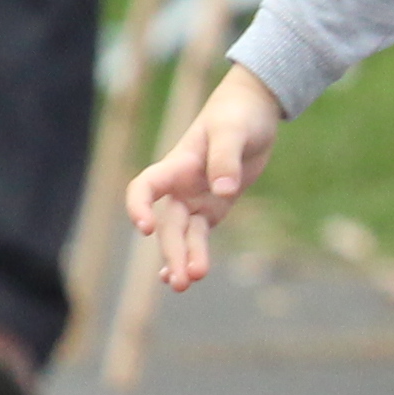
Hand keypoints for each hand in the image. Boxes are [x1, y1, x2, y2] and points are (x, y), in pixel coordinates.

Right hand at [123, 67, 292, 292]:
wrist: (254, 109)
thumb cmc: (238, 114)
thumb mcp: (233, 131)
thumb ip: (226, 159)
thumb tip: (223, 191)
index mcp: (177, 164)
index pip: (146, 186)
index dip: (139, 206)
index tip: (145, 228)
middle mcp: (181, 185)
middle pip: (169, 224)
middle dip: (172, 251)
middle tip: (181, 280)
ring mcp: (196, 196)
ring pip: (183, 234)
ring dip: (183, 258)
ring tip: (185, 285)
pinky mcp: (215, 205)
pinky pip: (199, 234)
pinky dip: (194, 253)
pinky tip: (190, 275)